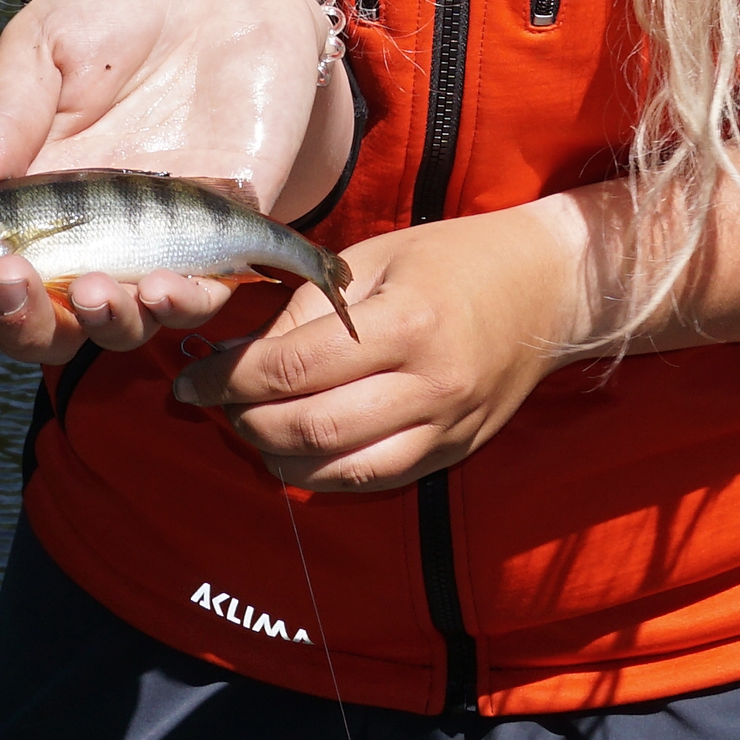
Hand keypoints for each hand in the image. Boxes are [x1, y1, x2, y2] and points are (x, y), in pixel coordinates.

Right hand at [0, 0, 355, 371]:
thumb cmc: (121, 12)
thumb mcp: (46, 44)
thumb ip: (1, 117)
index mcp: (20, 200)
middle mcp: (79, 239)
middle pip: (32, 326)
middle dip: (12, 324)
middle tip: (5, 281)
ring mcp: (147, 246)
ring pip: (112, 327)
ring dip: (95, 323)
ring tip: (92, 288)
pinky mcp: (216, 238)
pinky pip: (196, 299)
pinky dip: (178, 306)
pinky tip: (162, 284)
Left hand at [170, 200, 596, 491]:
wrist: (548, 289)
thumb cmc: (455, 258)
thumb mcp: (376, 258)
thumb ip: (309, 308)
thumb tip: (241, 353)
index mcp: (405, 322)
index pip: (293, 368)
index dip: (229, 379)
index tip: (191, 377)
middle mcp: (428, 385)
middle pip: (310, 429)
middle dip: (244, 422)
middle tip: (213, 403)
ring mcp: (444, 428)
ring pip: (337, 472)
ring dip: (277, 458)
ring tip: (249, 428)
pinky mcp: (452, 453)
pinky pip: (373, 481)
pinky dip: (322, 476)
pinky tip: (295, 451)